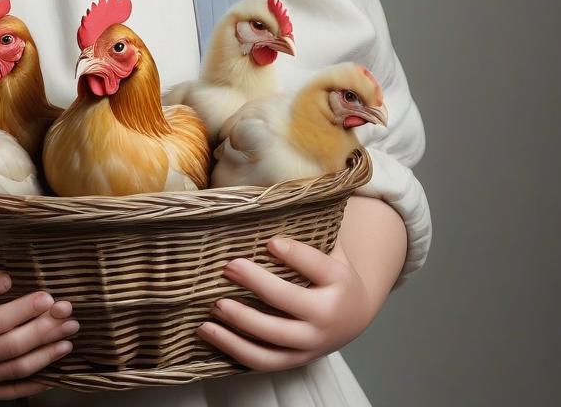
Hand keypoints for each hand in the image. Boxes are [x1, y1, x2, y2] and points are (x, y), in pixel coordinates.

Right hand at [0, 269, 77, 398]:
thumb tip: (8, 280)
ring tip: (68, 342)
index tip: (53, 297)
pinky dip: (27, 387)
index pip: (5, 320)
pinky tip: (47, 379)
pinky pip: (2, 392)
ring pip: (14, 370)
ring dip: (44, 356)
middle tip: (71, 317)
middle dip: (46, 331)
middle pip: (15, 345)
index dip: (30, 309)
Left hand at [198, 235, 375, 371]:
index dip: (294, 254)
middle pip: (291, 303)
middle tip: (230, 267)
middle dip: (258, 285)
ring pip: (273, 338)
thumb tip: (269, 198)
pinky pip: (261, 361)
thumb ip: (309, 229)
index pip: (318, 267)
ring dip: (241, 321)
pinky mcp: (294, 361)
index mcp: (339, 282)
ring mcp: (310, 343)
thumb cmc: (330, 273)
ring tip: (215, 304)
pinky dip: (232, 348)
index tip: (269, 242)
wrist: (354, 317)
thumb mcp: (330, 248)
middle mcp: (327, 316)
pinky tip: (207, 330)